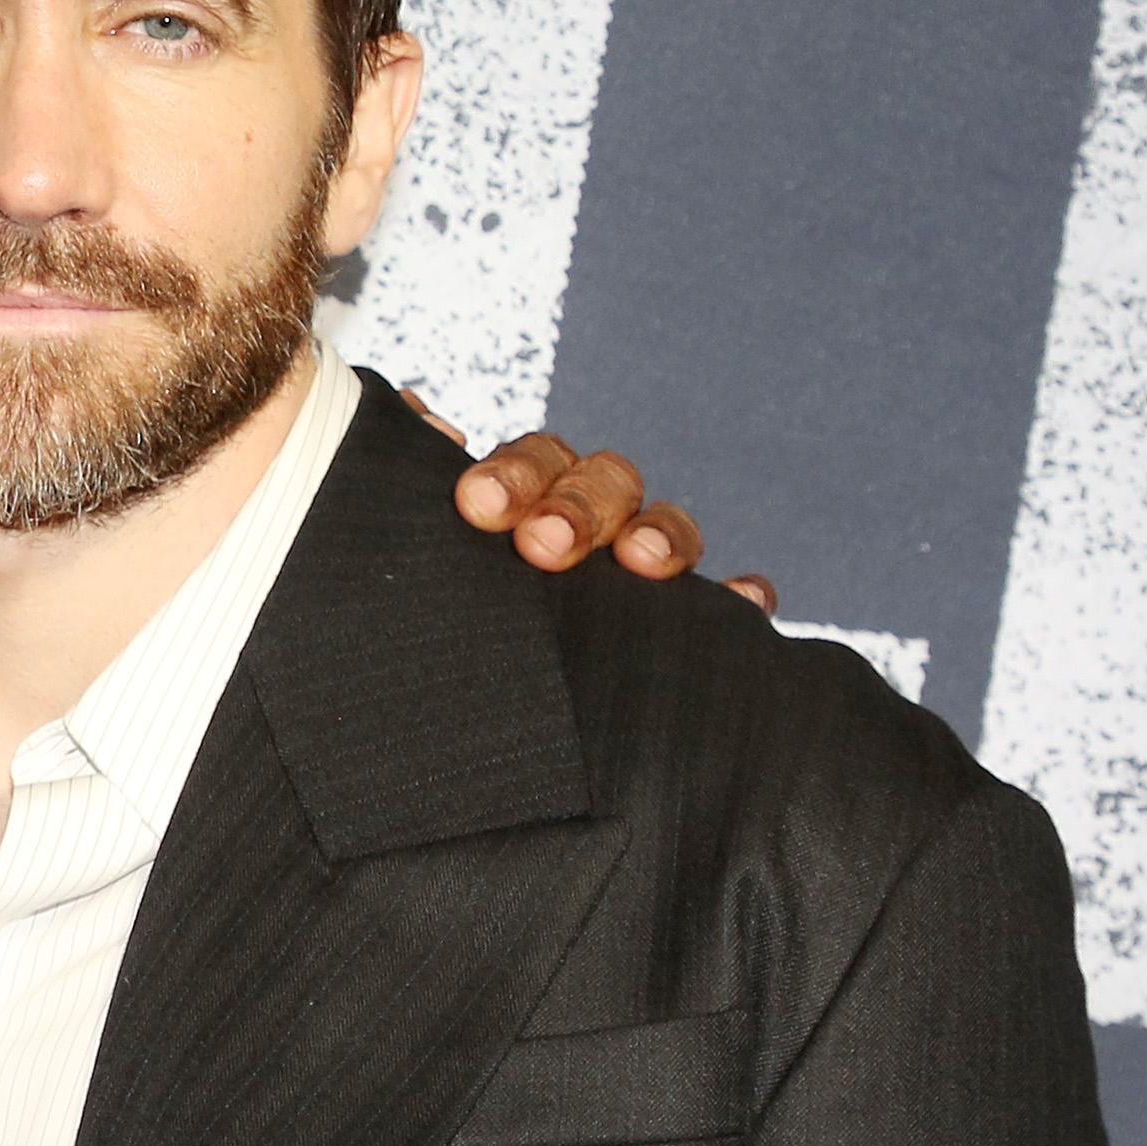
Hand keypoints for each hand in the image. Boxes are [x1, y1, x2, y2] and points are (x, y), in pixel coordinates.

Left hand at [401, 389, 777, 611]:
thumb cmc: (422, 622)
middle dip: (577, 507)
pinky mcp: (684, 628)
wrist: (446, 720)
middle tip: (541, 545)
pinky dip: (739, 602)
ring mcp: (639, 572)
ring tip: (640, 561)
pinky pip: (727, 608)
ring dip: (659, 536)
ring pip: (665, 530)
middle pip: (604, 484)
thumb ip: (405, 494)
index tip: (477, 506)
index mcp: (524, 499)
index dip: (514, 473)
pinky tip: (743, 606)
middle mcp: (588, 524)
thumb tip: (416, 425)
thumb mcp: (403, 558)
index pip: (536, 460)